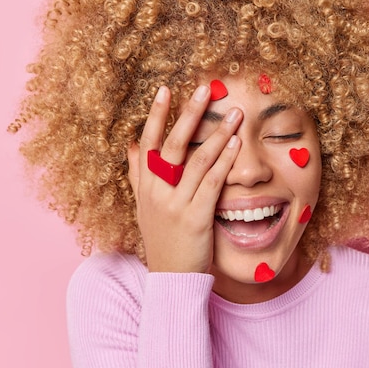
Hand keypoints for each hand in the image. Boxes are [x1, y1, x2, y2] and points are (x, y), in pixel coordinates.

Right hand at [128, 84, 242, 272]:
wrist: (170, 278)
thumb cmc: (162, 239)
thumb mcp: (144, 206)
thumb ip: (138, 175)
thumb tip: (131, 145)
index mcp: (145, 187)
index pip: (148, 142)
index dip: (156, 115)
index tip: (165, 89)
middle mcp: (156, 192)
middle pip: (172, 144)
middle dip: (189, 114)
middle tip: (205, 89)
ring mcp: (174, 205)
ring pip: (195, 160)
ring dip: (217, 133)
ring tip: (234, 112)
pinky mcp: (195, 218)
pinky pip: (211, 183)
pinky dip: (224, 160)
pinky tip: (237, 143)